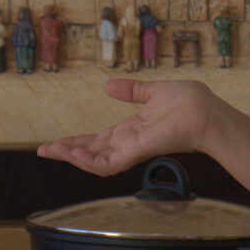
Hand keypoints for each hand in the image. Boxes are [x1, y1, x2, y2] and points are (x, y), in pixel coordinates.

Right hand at [37, 79, 215, 176]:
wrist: (206, 112)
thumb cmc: (189, 103)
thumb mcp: (153, 91)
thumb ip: (131, 91)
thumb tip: (108, 85)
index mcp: (130, 130)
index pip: (97, 140)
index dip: (76, 141)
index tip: (56, 143)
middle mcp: (128, 143)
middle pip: (91, 153)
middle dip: (66, 152)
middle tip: (43, 151)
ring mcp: (132, 150)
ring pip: (95, 162)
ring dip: (72, 157)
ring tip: (53, 150)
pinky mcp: (136, 153)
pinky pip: (107, 164)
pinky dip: (88, 160)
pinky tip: (72, 153)